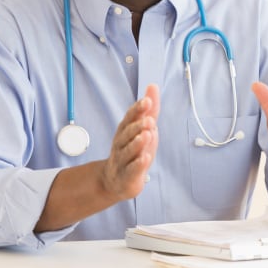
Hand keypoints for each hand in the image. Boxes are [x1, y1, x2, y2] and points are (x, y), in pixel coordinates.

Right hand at [100, 84, 159, 200]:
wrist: (115, 180)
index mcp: (125, 130)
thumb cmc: (133, 150)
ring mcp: (122, 160)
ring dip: (137, 143)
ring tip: (147, 135)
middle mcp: (121, 144)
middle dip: (137, 126)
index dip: (138, 109)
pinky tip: (145, 158)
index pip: (130, 118)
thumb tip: (153, 86)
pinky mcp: (127, 176)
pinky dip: (138, 164)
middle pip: (127, 133)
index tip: (147, 101)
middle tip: (149, 120)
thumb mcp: (143, 128)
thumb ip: (149, 109)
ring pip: (128, 151)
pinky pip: (132, 169)